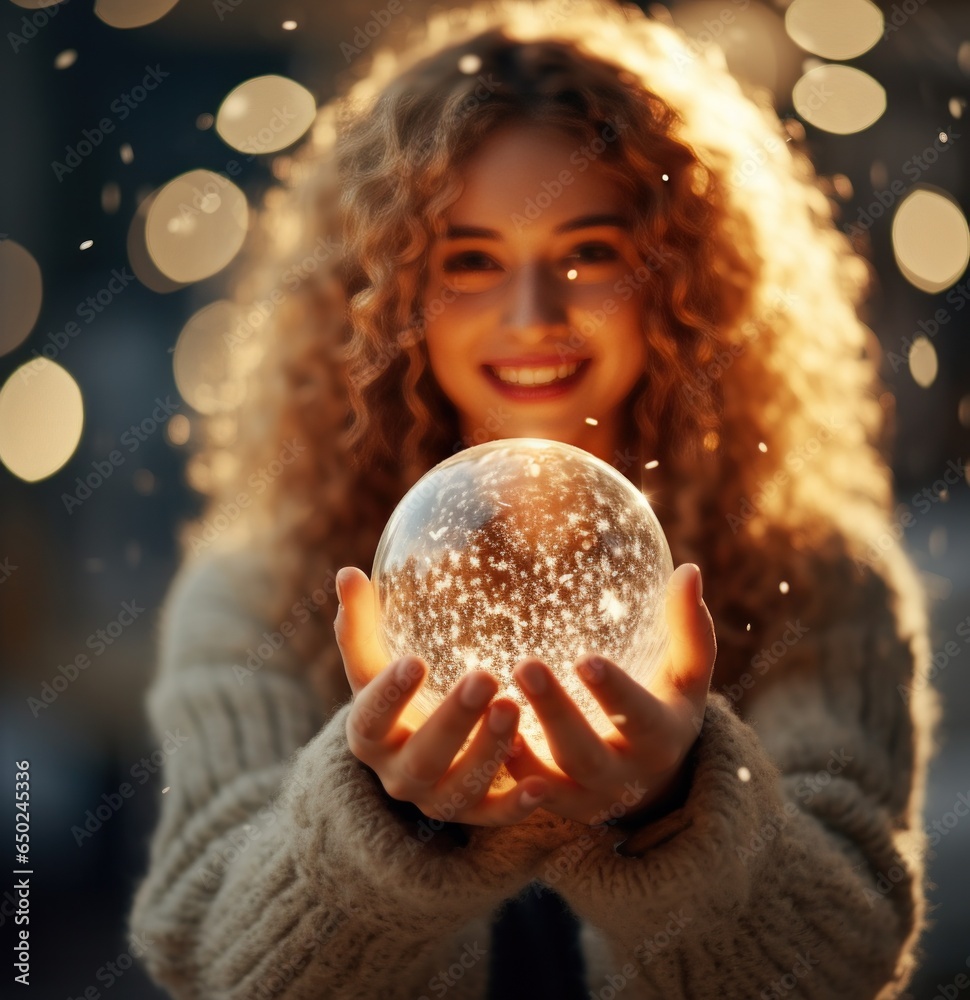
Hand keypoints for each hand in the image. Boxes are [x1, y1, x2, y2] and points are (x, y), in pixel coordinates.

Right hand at [333, 566, 550, 826]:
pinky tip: (541, 782)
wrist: (414, 758)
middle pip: (421, 757)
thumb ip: (361, 622)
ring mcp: (437, 800)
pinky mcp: (475, 815)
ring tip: (513, 707)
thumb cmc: (398, 696)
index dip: (390, 696)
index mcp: (370, 737)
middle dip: (453, 719)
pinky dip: (516, 804)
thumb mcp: (376, 664)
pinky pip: (495, 817)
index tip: (416, 662)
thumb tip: (347, 572)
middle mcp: (400, 776)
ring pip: (458, 789)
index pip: (370, 720)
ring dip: (487, 752)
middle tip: (485, 677)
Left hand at [503, 562, 714, 825]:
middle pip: (587, 753)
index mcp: (661, 739)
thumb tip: (688, 571)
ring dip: (521, 747)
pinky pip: (525, 800)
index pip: (641, 718)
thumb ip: (689, 628)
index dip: (614, 692)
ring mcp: (590, 800)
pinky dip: (505, 772)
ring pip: (553, 781)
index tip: (584, 659)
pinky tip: (481, 737)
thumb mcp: (686, 675)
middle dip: (555, 712)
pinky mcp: (559, 810)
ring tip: (495, 702)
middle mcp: (627, 777)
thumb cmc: (665, 706)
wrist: (654, 781)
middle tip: (525, 664)